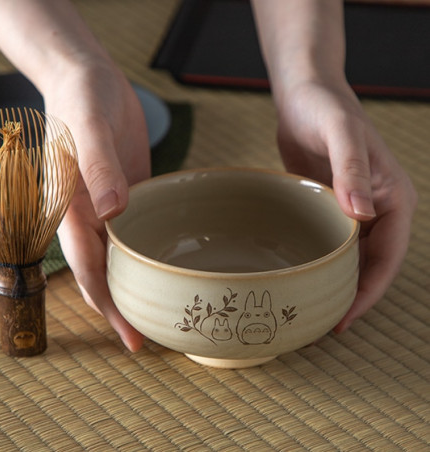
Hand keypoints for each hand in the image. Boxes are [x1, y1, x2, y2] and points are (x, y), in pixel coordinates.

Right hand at [47, 60, 150, 350]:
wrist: (90, 80)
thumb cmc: (81, 98)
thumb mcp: (88, 125)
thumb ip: (97, 166)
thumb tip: (113, 211)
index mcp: (73, 210)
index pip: (89, 272)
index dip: (109, 307)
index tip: (132, 338)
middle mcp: (91, 217)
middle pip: (107, 275)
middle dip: (126, 308)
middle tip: (156, 335)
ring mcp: (111, 209)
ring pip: (124, 258)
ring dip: (139, 284)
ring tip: (166, 308)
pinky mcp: (130, 195)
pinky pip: (140, 231)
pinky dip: (150, 252)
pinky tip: (167, 263)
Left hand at [275, 79, 416, 331]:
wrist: (304, 95)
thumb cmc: (325, 108)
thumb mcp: (340, 134)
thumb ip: (352, 171)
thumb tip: (363, 214)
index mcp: (393, 199)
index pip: (387, 258)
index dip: (369, 293)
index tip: (344, 320)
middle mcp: (377, 209)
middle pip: (371, 265)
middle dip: (353, 296)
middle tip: (323, 325)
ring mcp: (352, 210)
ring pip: (350, 258)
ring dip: (337, 283)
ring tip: (313, 310)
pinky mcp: (329, 207)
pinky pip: (329, 242)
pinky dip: (321, 262)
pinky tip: (304, 277)